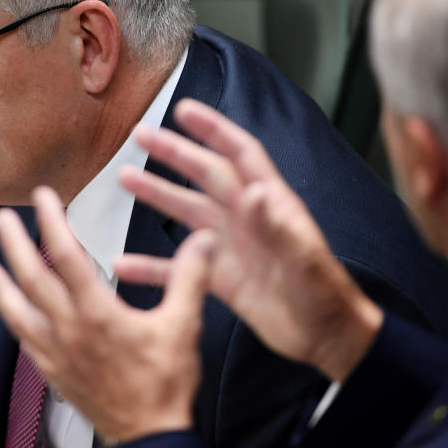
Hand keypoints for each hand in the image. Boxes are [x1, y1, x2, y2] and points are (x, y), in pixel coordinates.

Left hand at [0, 187, 213, 441]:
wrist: (148, 436)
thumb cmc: (164, 384)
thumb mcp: (184, 326)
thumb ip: (190, 278)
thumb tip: (203, 240)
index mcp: (98, 313)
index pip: (67, 257)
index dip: (52, 222)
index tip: (43, 198)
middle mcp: (69, 329)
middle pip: (32, 278)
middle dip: (15, 244)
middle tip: (2, 218)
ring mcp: (57, 353)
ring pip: (18, 311)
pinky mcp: (54, 372)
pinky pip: (24, 341)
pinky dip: (12, 321)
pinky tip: (9, 313)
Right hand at [118, 99, 382, 381]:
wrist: (324, 336)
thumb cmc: (324, 293)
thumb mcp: (304, 258)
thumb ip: (277, 226)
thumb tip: (256, 192)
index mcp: (271, 203)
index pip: (240, 154)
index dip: (214, 130)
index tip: (184, 110)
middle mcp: (247, 218)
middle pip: (205, 176)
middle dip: (174, 154)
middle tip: (140, 135)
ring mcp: (231, 246)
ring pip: (186, 213)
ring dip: (157, 195)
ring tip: (124, 178)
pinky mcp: (220, 278)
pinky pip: (180, 267)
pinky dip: (151, 266)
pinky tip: (123, 264)